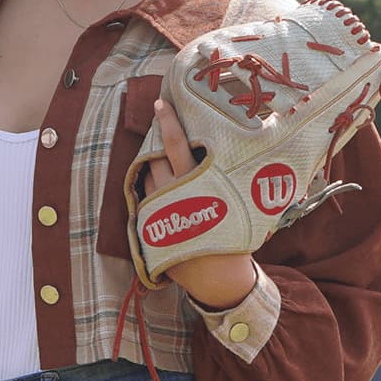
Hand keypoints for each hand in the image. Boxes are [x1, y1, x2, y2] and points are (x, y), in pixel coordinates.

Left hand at [147, 99, 257, 309]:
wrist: (218, 277)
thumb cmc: (233, 236)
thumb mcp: (235, 200)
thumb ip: (223, 178)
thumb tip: (223, 152)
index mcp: (197, 183)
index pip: (176, 145)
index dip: (167, 123)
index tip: (160, 103)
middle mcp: (174, 191)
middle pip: (156, 156)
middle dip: (156, 140)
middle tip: (160, 121)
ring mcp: (160, 208)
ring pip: (148, 176)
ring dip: (153, 165)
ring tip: (165, 160)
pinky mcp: (151, 224)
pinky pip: (145, 197)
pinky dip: (150, 187)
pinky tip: (159, 185)